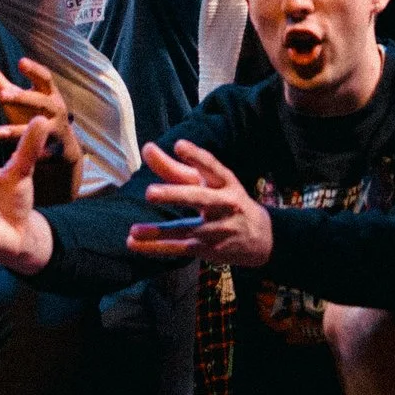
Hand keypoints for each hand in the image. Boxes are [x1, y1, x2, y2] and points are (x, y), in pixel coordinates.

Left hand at [0, 50, 85, 175]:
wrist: (61, 147)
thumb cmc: (31, 113)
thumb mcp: (15, 96)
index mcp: (48, 94)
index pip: (44, 78)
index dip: (33, 70)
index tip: (20, 62)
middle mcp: (55, 110)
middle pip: (42, 102)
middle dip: (23, 98)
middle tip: (2, 95)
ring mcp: (55, 132)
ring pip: (40, 130)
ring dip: (18, 131)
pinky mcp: (52, 153)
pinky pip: (39, 154)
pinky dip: (27, 156)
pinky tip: (10, 157)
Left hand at [128, 139, 272, 266]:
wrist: (260, 237)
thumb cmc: (224, 199)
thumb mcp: (207, 182)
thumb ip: (174, 167)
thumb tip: (147, 148)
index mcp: (225, 182)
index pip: (212, 167)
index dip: (197, 156)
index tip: (179, 145)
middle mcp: (225, 204)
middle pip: (199, 198)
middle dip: (175, 195)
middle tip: (149, 193)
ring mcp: (218, 229)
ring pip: (187, 229)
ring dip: (159, 232)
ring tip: (134, 230)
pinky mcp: (210, 249)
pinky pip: (179, 248)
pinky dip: (156, 247)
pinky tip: (134, 243)